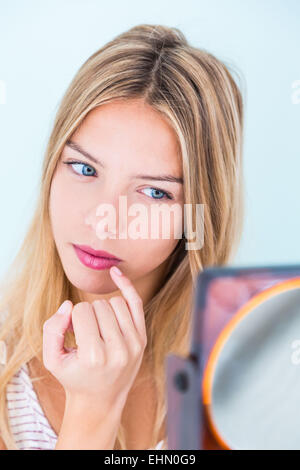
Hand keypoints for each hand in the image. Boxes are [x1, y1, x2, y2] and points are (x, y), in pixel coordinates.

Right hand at [42, 266, 146, 413]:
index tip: (72, 334)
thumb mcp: (52, 360)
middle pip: (98, 305)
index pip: (81, 312)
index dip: (72, 319)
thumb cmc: (74, 377)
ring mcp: (134, 344)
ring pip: (115, 302)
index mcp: (94, 356)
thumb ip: (51, 330)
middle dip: (87, 315)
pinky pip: (135, 302)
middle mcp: (118, 350)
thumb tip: (68, 305)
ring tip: (97, 328)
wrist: (101, 400)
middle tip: (84, 334)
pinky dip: (125, 286)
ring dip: (102, 310)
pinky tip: (115, 274)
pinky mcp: (142, 339)